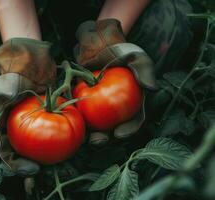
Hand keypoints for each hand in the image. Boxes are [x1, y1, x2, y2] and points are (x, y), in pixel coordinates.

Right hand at [0, 38, 55, 175]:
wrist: (31, 61)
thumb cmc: (13, 78)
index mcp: (2, 128)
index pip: (7, 153)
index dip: (17, 165)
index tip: (33, 169)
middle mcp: (16, 128)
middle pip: (23, 152)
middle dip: (33, 163)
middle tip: (45, 167)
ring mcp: (31, 122)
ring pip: (38, 144)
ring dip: (46, 154)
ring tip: (57, 159)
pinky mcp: (45, 114)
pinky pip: (52, 128)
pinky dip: (57, 136)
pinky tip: (68, 141)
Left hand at [74, 19, 155, 144]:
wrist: (97, 45)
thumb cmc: (118, 51)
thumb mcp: (135, 57)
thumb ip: (145, 70)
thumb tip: (151, 88)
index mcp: (132, 103)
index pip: (133, 120)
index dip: (128, 130)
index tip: (119, 134)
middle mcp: (116, 108)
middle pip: (113, 129)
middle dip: (106, 139)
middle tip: (97, 141)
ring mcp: (99, 107)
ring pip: (95, 126)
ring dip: (90, 136)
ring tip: (84, 140)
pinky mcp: (83, 103)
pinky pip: (80, 115)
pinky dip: (77, 121)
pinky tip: (72, 125)